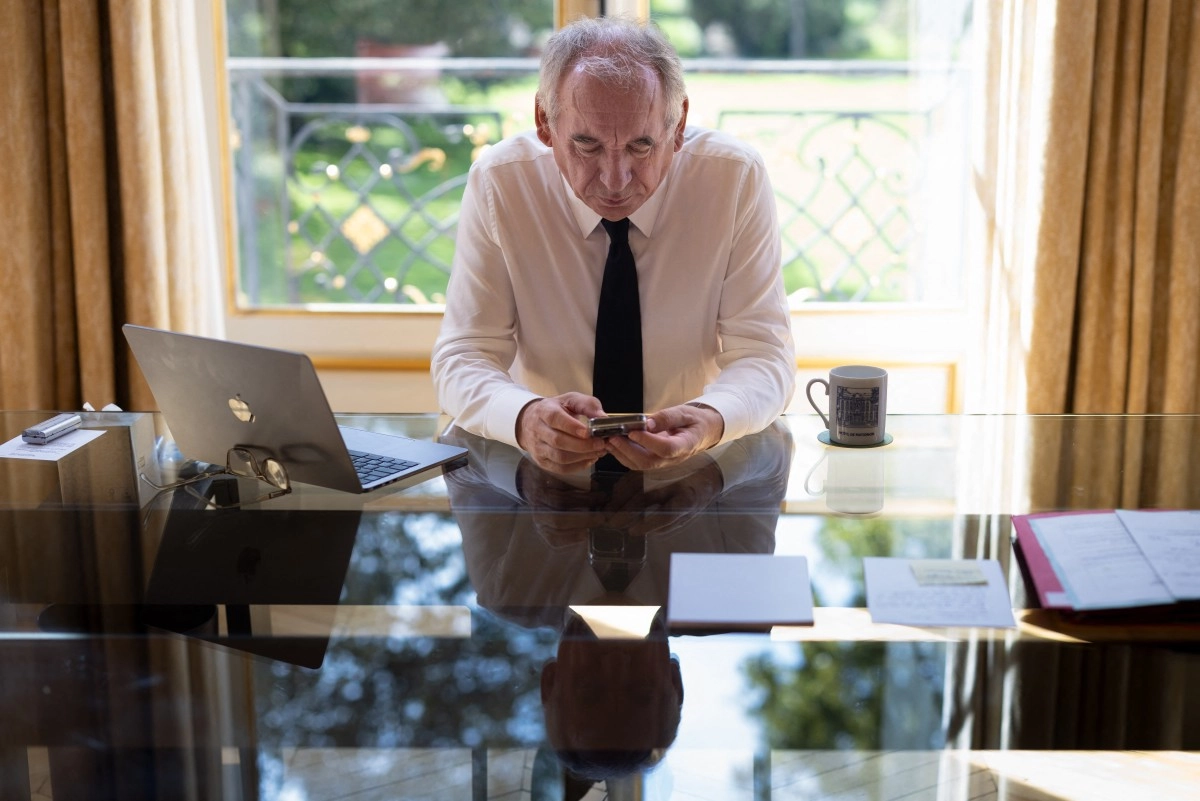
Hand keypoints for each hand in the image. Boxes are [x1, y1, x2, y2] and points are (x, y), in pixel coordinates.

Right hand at [516, 392, 607, 472]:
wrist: (532, 421)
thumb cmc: (557, 409)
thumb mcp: (571, 400)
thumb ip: (588, 405)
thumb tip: (603, 418)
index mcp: (544, 411)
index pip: (555, 419)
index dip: (571, 427)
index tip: (588, 432)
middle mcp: (537, 430)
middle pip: (558, 441)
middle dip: (582, 445)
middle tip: (600, 443)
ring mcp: (538, 448)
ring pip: (559, 457)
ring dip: (582, 456)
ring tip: (598, 451)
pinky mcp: (542, 462)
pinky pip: (561, 469)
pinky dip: (578, 466)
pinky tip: (589, 459)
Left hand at [603, 402, 724, 470]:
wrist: (701, 432)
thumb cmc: (694, 421)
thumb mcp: (685, 413)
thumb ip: (667, 417)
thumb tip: (647, 422)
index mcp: (685, 445)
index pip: (666, 448)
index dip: (648, 442)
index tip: (633, 431)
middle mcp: (672, 458)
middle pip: (648, 461)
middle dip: (628, 450)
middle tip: (613, 437)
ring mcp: (663, 462)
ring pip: (640, 464)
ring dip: (622, 454)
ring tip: (609, 440)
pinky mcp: (655, 460)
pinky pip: (637, 462)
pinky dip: (623, 455)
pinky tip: (614, 444)